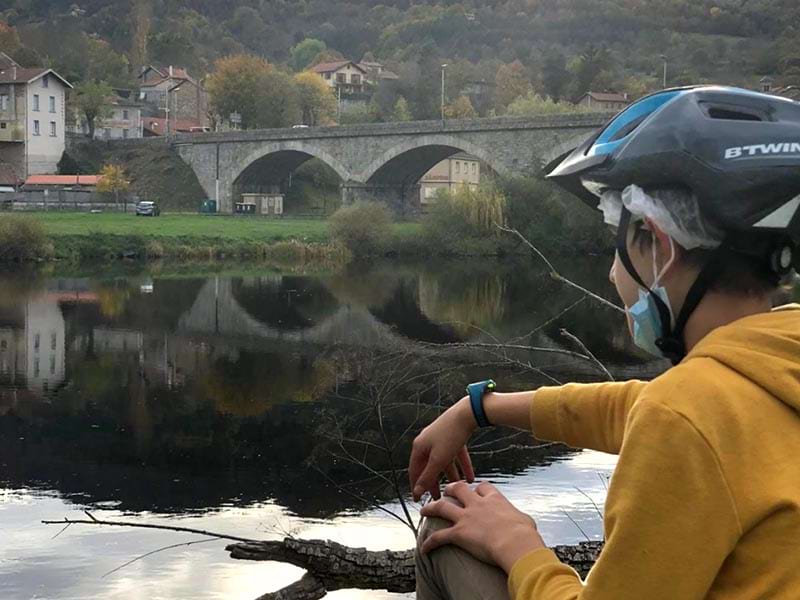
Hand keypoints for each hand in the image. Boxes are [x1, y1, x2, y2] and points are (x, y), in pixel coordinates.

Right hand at [409, 396, 476, 500]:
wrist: (467, 414)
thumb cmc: (450, 434)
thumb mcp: (438, 460)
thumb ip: (428, 476)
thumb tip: (416, 491)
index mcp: (419, 447)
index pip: (414, 471)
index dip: (416, 485)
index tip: (417, 498)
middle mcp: (427, 442)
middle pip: (428, 467)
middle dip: (434, 482)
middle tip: (438, 496)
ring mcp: (440, 439)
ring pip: (443, 462)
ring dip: (450, 475)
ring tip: (456, 488)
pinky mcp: (453, 436)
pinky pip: (455, 455)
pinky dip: (462, 466)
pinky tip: (470, 478)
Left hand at [420, 481, 545, 572]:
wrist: (515, 543)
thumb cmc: (525, 534)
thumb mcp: (525, 521)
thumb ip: (519, 518)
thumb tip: (523, 522)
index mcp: (495, 500)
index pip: (483, 487)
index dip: (478, 488)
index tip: (476, 490)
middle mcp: (477, 505)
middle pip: (459, 489)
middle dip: (451, 488)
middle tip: (446, 491)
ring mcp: (466, 518)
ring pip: (442, 507)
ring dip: (431, 508)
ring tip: (424, 510)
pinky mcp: (458, 533)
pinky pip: (439, 537)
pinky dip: (430, 542)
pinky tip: (424, 548)